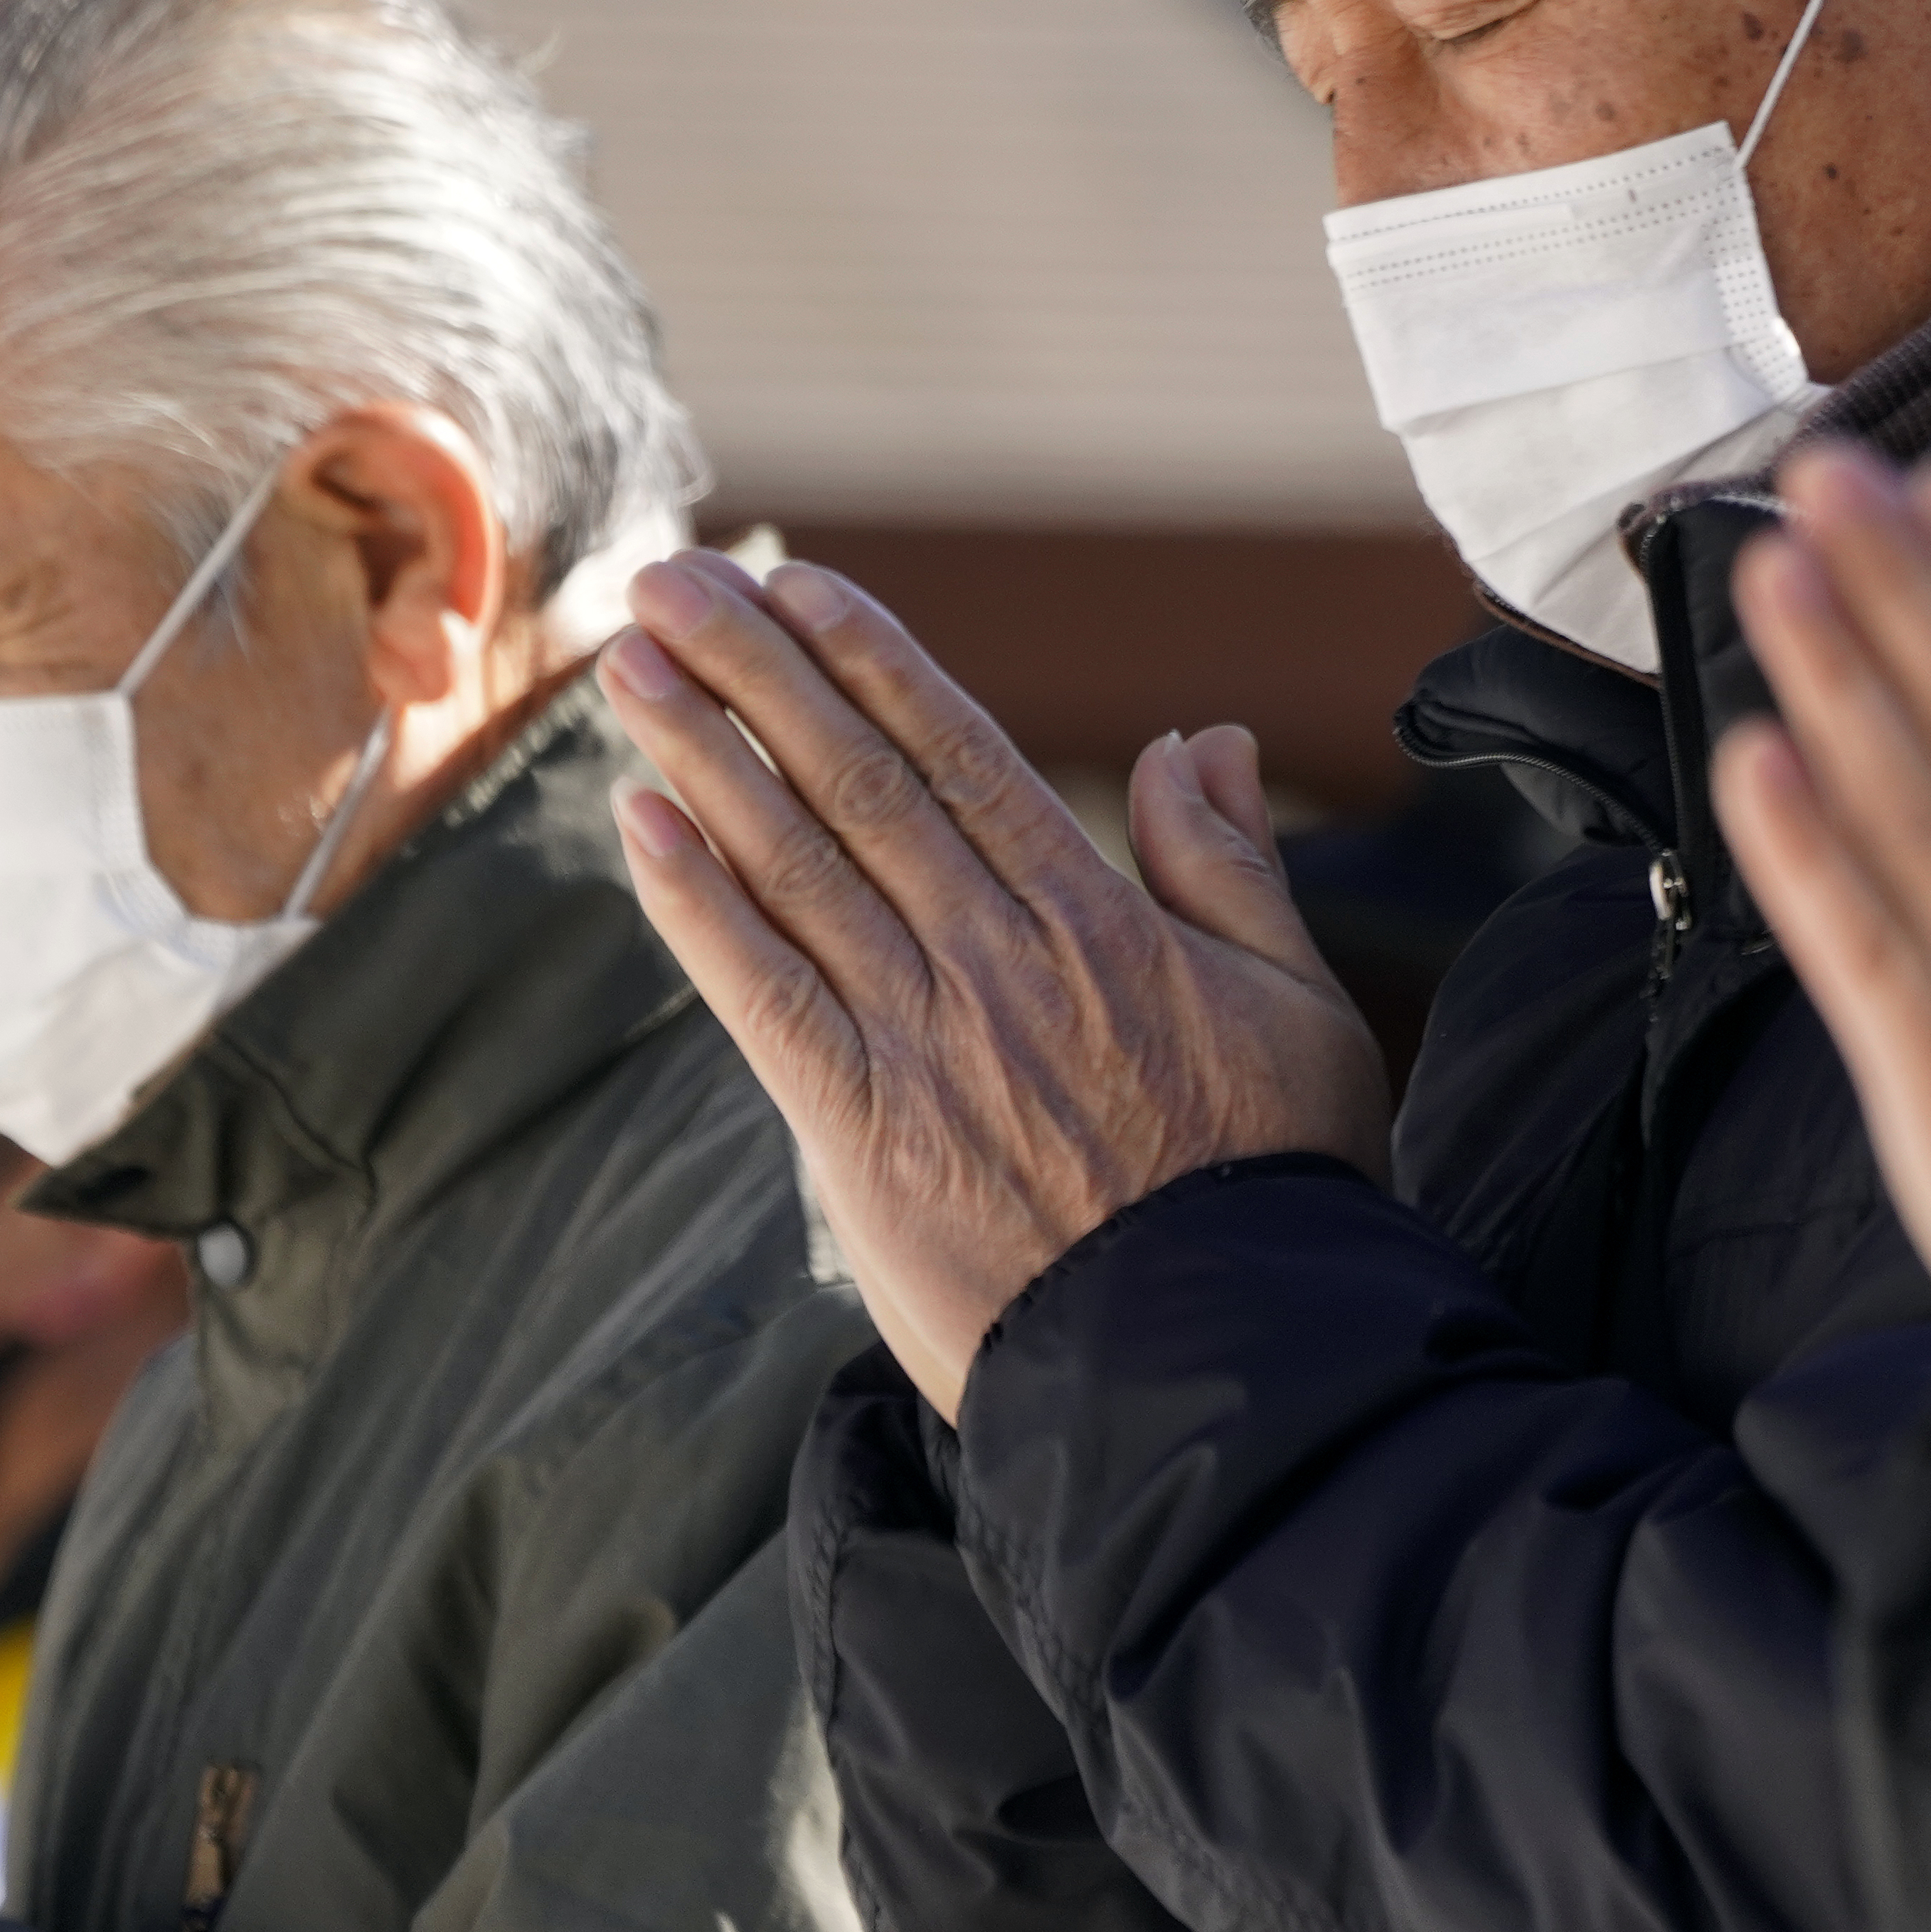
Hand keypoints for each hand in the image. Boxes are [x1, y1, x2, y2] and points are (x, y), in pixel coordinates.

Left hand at [596, 554, 1393, 1415]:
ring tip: (632, 663)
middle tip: (672, 579)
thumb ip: (1231, 867)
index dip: (871, 663)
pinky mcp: (864, 1131)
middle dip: (756, 670)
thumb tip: (1202, 740)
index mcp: (1097, 916)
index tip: (798, 588)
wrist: (1222, 1352)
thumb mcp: (1297, 1006)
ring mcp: (923, 1038)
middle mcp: (996, 954)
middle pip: (854, 782)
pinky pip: (761, 995)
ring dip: (702, 754)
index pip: (960, 755)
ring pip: (793, 864)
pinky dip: (695, 907)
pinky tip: (638, 825)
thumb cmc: (1274, 1187)